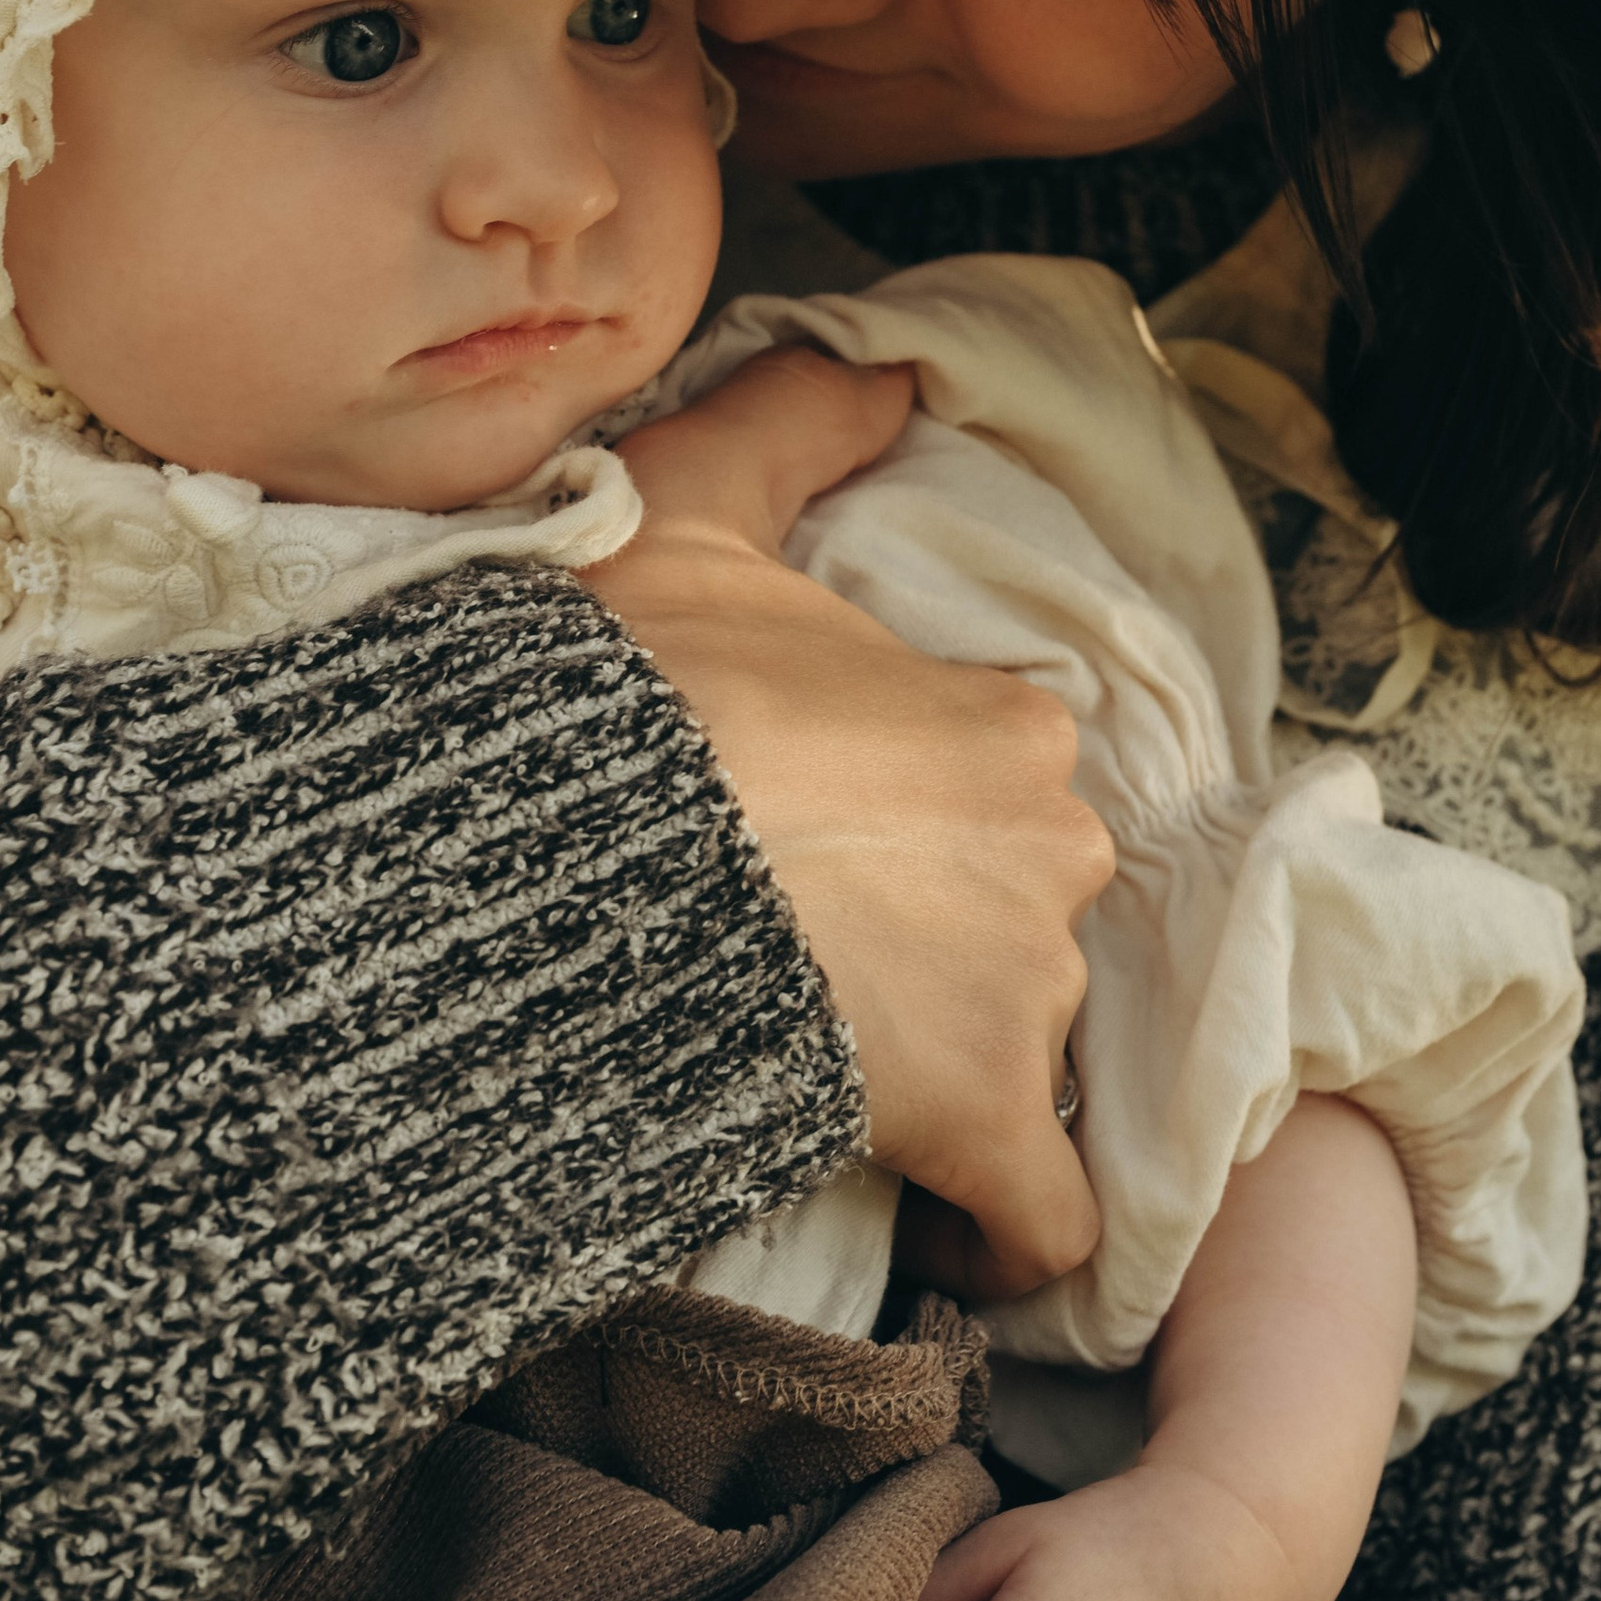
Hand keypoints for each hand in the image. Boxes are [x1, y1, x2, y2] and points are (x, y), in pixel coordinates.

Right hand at [588, 347, 1111, 1298]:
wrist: (550, 853)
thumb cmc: (617, 691)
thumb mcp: (689, 514)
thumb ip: (793, 425)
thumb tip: (895, 365)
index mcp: (998, 723)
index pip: (990, 795)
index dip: (907, 832)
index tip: (824, 865)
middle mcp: (1049, 850)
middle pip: (1014, 922)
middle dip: (932, 949)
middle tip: (796, 968)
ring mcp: (1024, 992)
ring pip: (1017, 1054)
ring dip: (939, 1073)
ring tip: (809, 1080)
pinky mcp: (979, 1121)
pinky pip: (1038, 1218)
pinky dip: (1002, 1235)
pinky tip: (940, 1235)